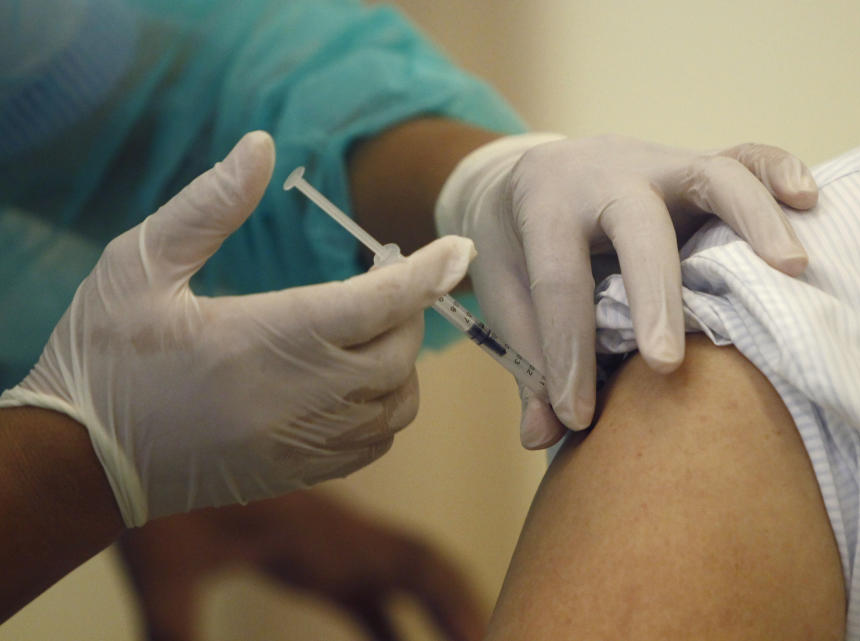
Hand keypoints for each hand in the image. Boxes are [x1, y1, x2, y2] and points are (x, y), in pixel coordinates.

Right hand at [0, 132, 474, 524]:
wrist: (81, 458)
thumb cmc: (105, 353)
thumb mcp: (139, 263)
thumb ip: (209, 205)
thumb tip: (261, 146)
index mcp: (264, 338)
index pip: (375, 302)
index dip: (425, 272)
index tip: (458, 247)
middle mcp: (296, 397)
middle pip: (397, 353)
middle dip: (406, 310)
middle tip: (383, 280)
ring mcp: (301, 444)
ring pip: (396, 403)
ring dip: (400, 361)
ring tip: (370, 328)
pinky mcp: (298, 473)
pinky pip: (374, 444)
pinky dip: (385, 407)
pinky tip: (357, 381)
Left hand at [117, 490, 485, 640]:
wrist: (152, 444)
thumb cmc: (159, 501)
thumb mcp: (165, 570)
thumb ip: (173, 629)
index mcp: (322, 534)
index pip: (410, 562)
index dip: (454, 599)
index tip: (484, 636)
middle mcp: (340, 534)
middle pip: (424, 564)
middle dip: (463, 603)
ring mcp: (331, 541)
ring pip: (405, 572)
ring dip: (437, 607)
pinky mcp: (314, 554)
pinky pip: (370, 588)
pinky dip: (395, 620)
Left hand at [436, 134, 817, 447]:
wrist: (533, 170)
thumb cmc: (520, 244)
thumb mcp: (507, 291)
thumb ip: (528, 358)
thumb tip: (540, 437)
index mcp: (545, 205)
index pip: (558, 282)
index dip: (568, 353)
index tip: (579, 416)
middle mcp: (605, 173)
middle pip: (638, 227)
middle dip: (655, 297)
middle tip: (666, 365)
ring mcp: (657, 161)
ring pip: (712, 175)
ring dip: (753, 221)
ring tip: (791, 272)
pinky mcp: (693, 162)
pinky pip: (745, 156)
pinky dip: (780, 171)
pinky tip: (809, 202)